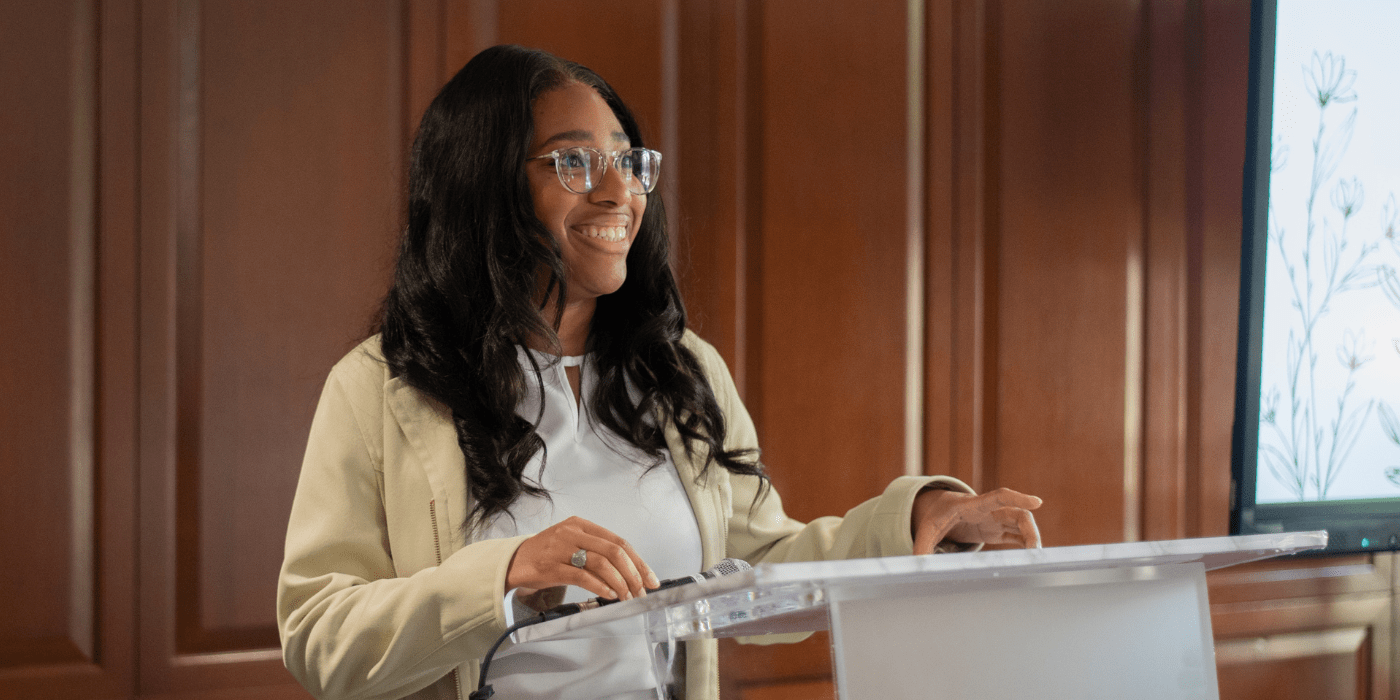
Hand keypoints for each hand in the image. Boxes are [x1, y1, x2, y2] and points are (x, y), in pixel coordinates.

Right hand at [505, 516, 659, 601]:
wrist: (513, 561)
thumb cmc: (546, 555)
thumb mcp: (572, 544)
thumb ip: (597, 552)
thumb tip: (629, 572)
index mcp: (581, 524)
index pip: (618, 541)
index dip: (638, 561)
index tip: (650, 578)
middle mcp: (572, 532)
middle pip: (614, 551)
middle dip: (633, 573)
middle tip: (641, 591)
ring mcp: (561, 548)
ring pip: (601, 563)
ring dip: (619, 582)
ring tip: (627, 596)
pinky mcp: (551, 566)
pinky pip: (582, 576)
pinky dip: (600, 586)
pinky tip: (609, 595)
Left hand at [912, 487, 1042, 553]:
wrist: (941, 508)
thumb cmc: (936, 514)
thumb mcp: (926, 528)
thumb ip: (922, 546)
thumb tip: (916, 565)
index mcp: (973, 505)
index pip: (999, 497)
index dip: (1017, 498)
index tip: (1037, 502)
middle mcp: (990, 511)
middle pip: (1018, 515)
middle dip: (1031, 530)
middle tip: (1035, 551)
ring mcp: (996, 520)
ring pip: (1022, 526)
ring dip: (1032, 539)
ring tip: (1034, 559)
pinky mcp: (997, 531)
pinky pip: (1017, 536)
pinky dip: (1026, 545)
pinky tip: (1030, 558)